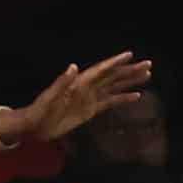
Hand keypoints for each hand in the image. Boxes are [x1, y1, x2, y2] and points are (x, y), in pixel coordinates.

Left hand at [0, 52, 152, 145]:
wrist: (34, 127)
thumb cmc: (39, 112)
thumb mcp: (49, 98)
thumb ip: (62, 83)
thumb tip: (73, 67)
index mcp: (79, 83)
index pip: (101, 70)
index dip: (115, 62)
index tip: (130, 55)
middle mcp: (87, 88)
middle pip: (112, 76)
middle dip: (129, 70)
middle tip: (148, 64)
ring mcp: (89, 99)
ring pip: (114, 87)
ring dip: (130, 81)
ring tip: (147, 76)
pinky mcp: (90, 111)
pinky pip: (110, 102)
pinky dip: (123, 98)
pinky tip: (136, 96)